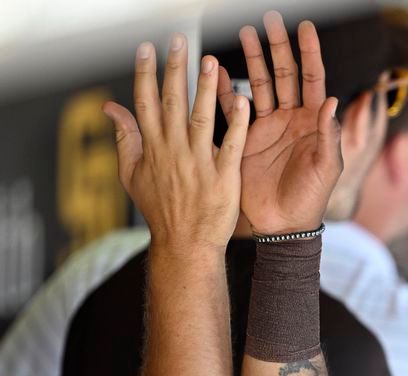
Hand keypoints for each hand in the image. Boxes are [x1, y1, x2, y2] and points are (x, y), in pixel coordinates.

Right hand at [103, 35, 248, 252]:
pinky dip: (236, 123)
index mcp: (152, 148)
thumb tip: (110, 107)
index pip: (145, 102)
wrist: (184, 245)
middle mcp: (173, 151)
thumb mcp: (132, 175)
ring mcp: (198, 163)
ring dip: (205, 88)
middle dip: (174, 69)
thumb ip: (124, 138)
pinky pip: (231, 145)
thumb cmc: (161, 211)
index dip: (145, 74)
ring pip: (200, 118)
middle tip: (178, 41)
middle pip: (171, 102)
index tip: (147, 48)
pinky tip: (241, 100)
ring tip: (210, 61)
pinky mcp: (223, 177)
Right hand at [219, 11, 341, 235]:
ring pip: (261, 84)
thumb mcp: (326, 169)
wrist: (283, 226)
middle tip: (270, 20)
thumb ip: (329, 136)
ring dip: (253, 59)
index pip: (313, 79)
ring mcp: (268, 126)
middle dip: (278, 47)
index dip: (309, 53)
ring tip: (245, 33)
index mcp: (314, 123)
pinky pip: (235, 107)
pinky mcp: (246, 137)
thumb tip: (332, 101)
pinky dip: (226, 89)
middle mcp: (292, 119)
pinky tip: (217, 71)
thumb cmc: (311, 201)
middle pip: (285, 74)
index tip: (304, 27)